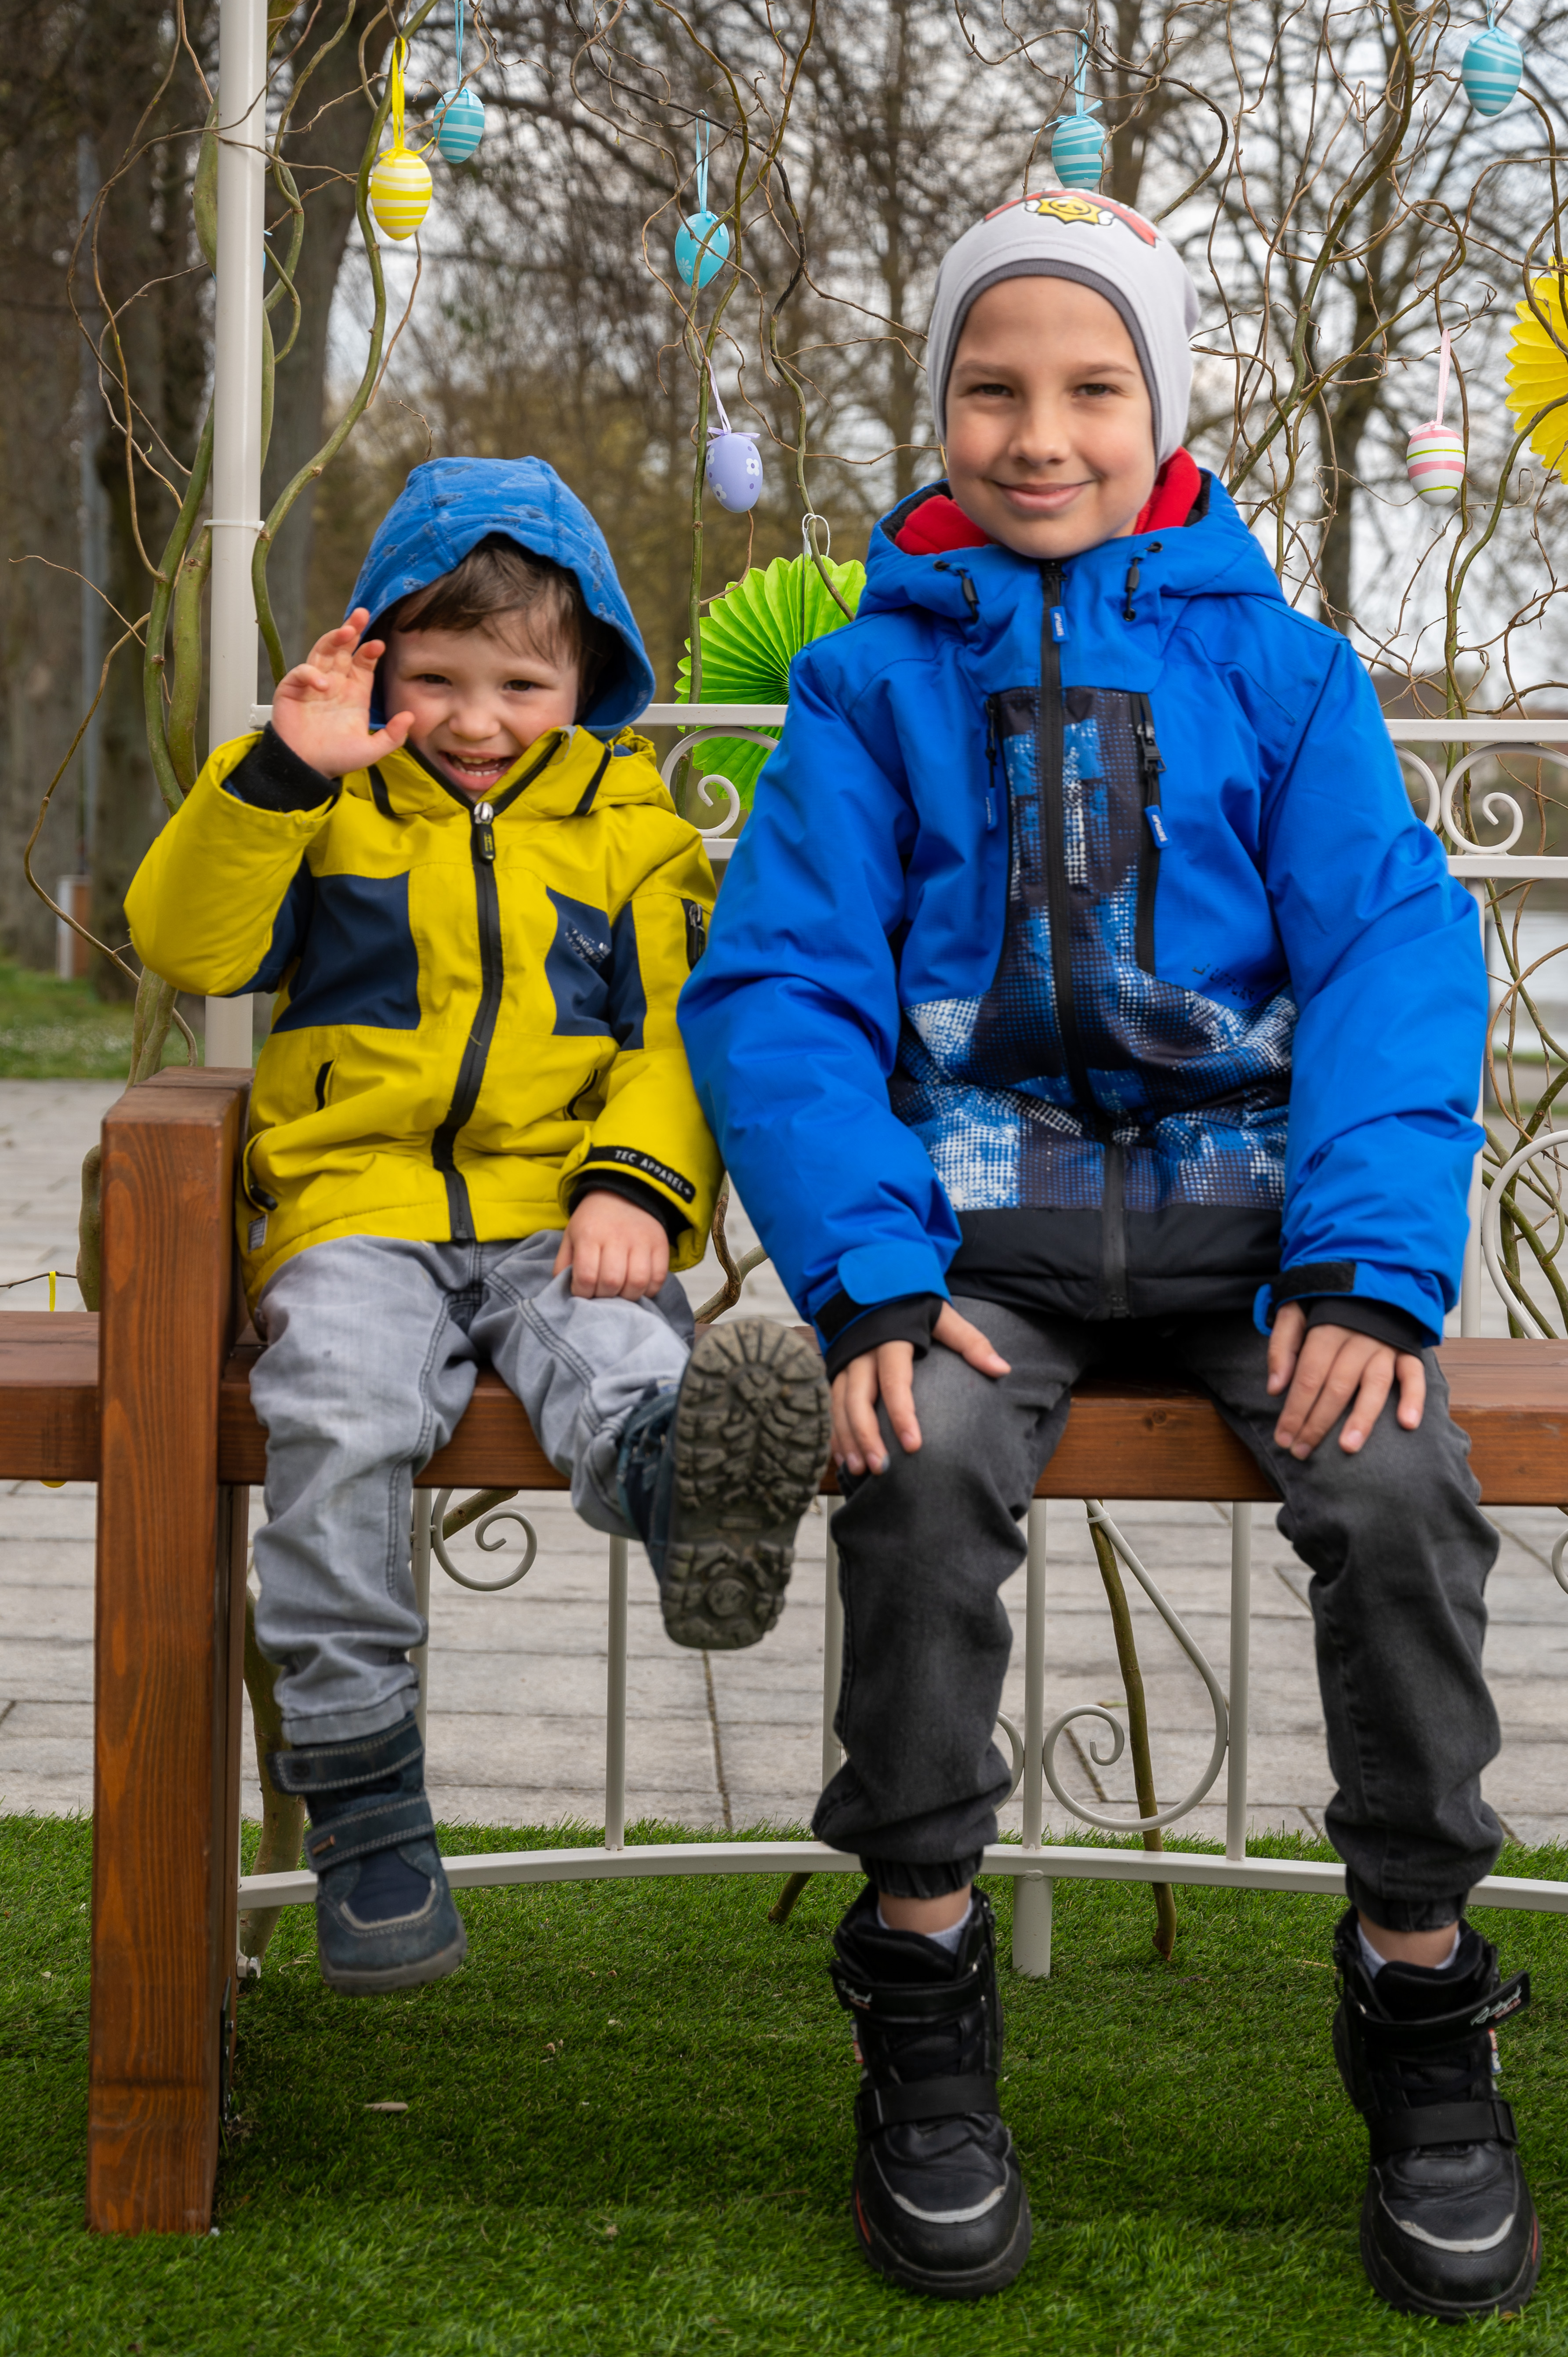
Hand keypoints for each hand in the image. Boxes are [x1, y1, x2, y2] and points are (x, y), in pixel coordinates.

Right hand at [268, 608, 414, 777]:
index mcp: (354, 692)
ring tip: (345, 631)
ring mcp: (313, 684)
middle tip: (362, 615)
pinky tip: (322, 683)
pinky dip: (311, 673)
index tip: (379, 645)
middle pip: (344, 649)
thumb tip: (411, 717)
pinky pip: (301, 672)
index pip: (364, 663)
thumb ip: (393, 736)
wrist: (307, 769)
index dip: (370, 651)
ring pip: (323, 652)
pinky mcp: (292, 689)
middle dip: (352, 630)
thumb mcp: (371, 750)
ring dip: (333, 639)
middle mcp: (335, 683)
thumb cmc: (336, 758)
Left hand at [552, 1191, 669, 1300]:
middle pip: (612, 1282)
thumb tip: (565, 1292)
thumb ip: (563, 1264)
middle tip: (602, 1293)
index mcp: (589, 1235)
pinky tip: (638, 1287)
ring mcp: (641, 1241)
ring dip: (627, 1296)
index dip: (583, 1293)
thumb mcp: (571, 1236)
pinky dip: (648, 1290)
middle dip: (604, 1296)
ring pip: (637, 1282)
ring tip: (620, 1293)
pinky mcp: (660, 1245)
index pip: (586, 1277)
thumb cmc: (593, 1222)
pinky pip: (658, 1278)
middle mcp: (616, 1237)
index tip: (583, 1292)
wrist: (623, 1194)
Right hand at [831, 1304, 1009, 1475]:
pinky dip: (835, 1431)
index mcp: (890, 1339)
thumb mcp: (943, 1316)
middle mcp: (862, 1352)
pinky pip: (831, 1404)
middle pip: (859, 1398)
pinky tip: (845, 1457)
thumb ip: (971, 1342)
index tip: (914, 1446)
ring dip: (847, 1438)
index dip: (901, 1414)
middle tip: (881, 1468)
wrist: (874, 1285)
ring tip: (860, 1470)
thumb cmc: (912, 1303)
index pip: (894, 1381)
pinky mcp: (836, 1369)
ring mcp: (844, 1361)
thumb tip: (1001, 1369)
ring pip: (839, 1404)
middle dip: (866, 1435)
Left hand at [1267, 1303, 1425, 1459]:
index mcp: (1326, 1328)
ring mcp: (1385, 1345)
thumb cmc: (1324, 1300)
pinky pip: (1414, 1374)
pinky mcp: (1407, 1349)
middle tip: (1302, 1452)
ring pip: (1375, 1385)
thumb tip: (1275, 1388)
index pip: (1308, 1377)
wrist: (1368, 1273)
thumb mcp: (1293, 1310)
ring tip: (1348, 1447)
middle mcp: (1358, 1339)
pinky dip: (1414, 1398)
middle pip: (1336, 1387)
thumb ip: (1282, 1346)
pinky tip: (1408, 1424)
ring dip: (1362, 1418)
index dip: (1294, 1410)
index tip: (1283, 1438)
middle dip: (1317, 1423)